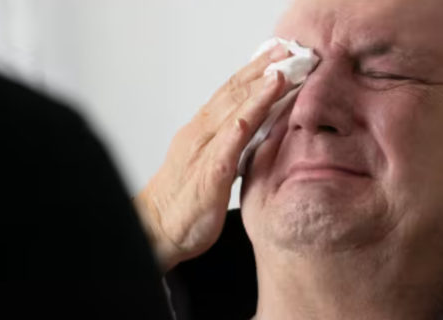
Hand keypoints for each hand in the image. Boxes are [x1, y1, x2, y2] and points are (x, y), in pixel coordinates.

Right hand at [135, 45, 289, 271]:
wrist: (156, 229)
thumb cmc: (184, 200)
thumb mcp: (212, 163)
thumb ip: (232, 142)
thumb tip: (257, 126)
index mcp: (203, 130)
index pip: (231, 92)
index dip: (255, 72)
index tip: (278, 54)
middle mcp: (201, 134)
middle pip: (233, 94)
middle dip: (261, 70)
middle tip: (286, 49)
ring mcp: (202, 153)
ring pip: (231, 114)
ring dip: (256, 92)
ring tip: (279, 73)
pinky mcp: (207, 177)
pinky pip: (223, 149)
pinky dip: (237, 130)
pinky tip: (252, 117)